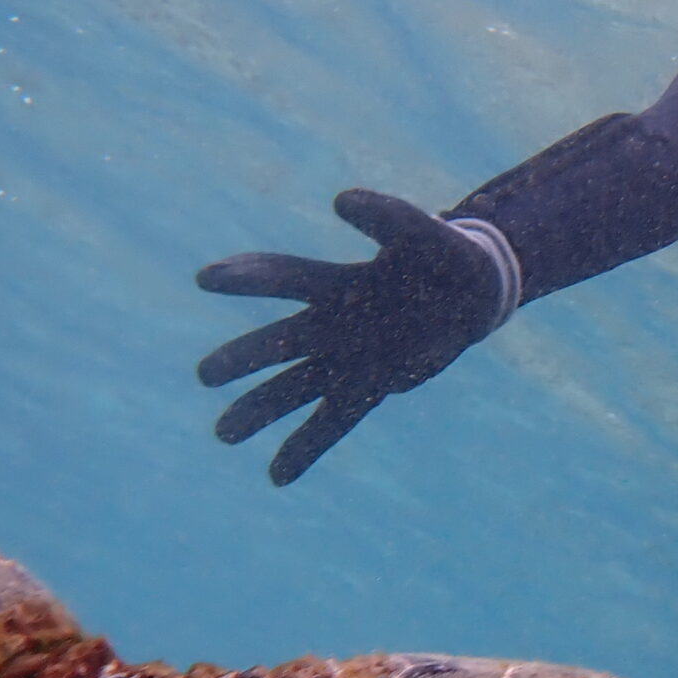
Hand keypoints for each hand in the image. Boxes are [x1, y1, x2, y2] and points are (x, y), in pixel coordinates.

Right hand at [196, 190, 509, 483]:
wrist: (473, 292)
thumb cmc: (442, 253)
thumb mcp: (421, 230)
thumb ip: (384, 215)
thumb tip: (340, 200)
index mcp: (338, 282)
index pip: (285, 278)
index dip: (247, 277)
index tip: (206, 279)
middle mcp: (333, 323)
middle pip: (279, 343)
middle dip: (243, 360)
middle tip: (204, 376)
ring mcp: (349, 357)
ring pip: (294, 389)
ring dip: (260, 411)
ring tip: (223, 434)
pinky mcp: (372, 386)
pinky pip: (333, 422)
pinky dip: (306, 448)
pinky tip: (276, 477)